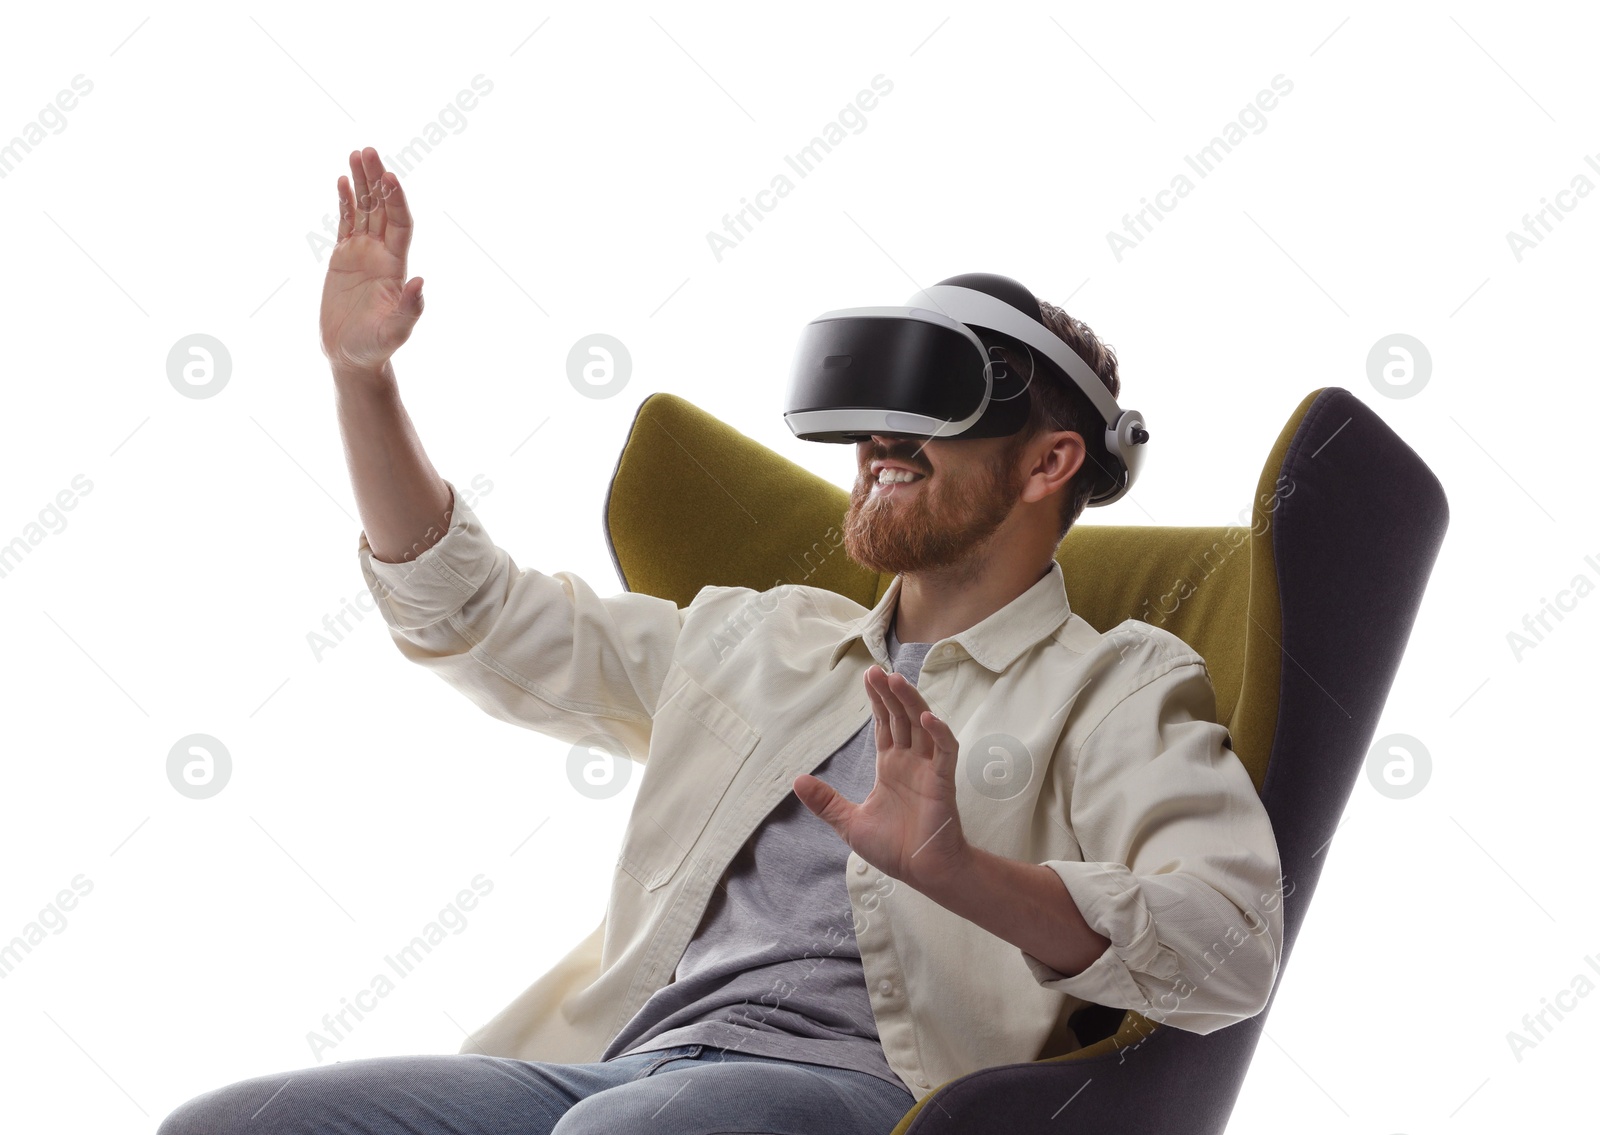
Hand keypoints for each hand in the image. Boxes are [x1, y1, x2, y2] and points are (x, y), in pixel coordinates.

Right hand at [319, 147, 424, 378]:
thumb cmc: (376, 347)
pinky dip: (345, 202)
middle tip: (369, 150)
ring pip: (364, 210)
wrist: (352, 357)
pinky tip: (341, 181)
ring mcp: (362, 254)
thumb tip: (420, 283)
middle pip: (382, 209)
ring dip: (362, 183)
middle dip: (377, 180)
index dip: (395, 201)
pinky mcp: (343, 259)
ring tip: (357, 153)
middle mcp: (381, 255)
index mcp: (395, 267)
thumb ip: (410, 310)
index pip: (399, 224)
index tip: (389, 177)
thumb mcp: (396, 332)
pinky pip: (345, 223)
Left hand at [793, 664, 970, 889]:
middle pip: (902, 717)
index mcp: (891, 767)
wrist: (923, 872)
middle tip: (876, 670)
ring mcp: (929, 770)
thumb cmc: (895, 849)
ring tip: (896, 681)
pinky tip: (927, 718)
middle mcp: (911, 762)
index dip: (878, 701)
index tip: (868, 676)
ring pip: (923, 726)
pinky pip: (944, 751)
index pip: (885, 724)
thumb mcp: (850, 823)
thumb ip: (826, 802)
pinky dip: (939, 733)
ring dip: (912, 702)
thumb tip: (797, 780)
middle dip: (890, 693)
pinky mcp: (943, 782)